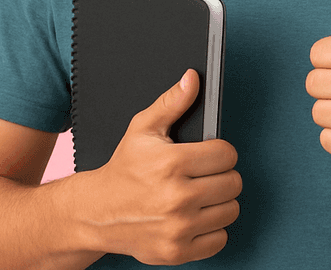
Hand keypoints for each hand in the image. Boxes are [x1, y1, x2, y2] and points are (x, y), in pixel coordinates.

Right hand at [79, 69, 241, 264]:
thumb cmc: (124, 168)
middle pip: (233, 182)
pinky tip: (197, 217)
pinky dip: (213, 229)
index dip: (221, 151)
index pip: (227, 154)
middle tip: (205, 174)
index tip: (209, 154)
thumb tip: (192, 78)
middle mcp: (177, 198)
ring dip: (220, 202)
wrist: (97, 213)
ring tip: (201, 194)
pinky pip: (220, 239)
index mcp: (172, 163)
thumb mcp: (143, 128)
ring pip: (231, 210)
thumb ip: (172, 102)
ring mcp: (178, 228)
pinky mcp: (177, 252)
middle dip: (222, 175)